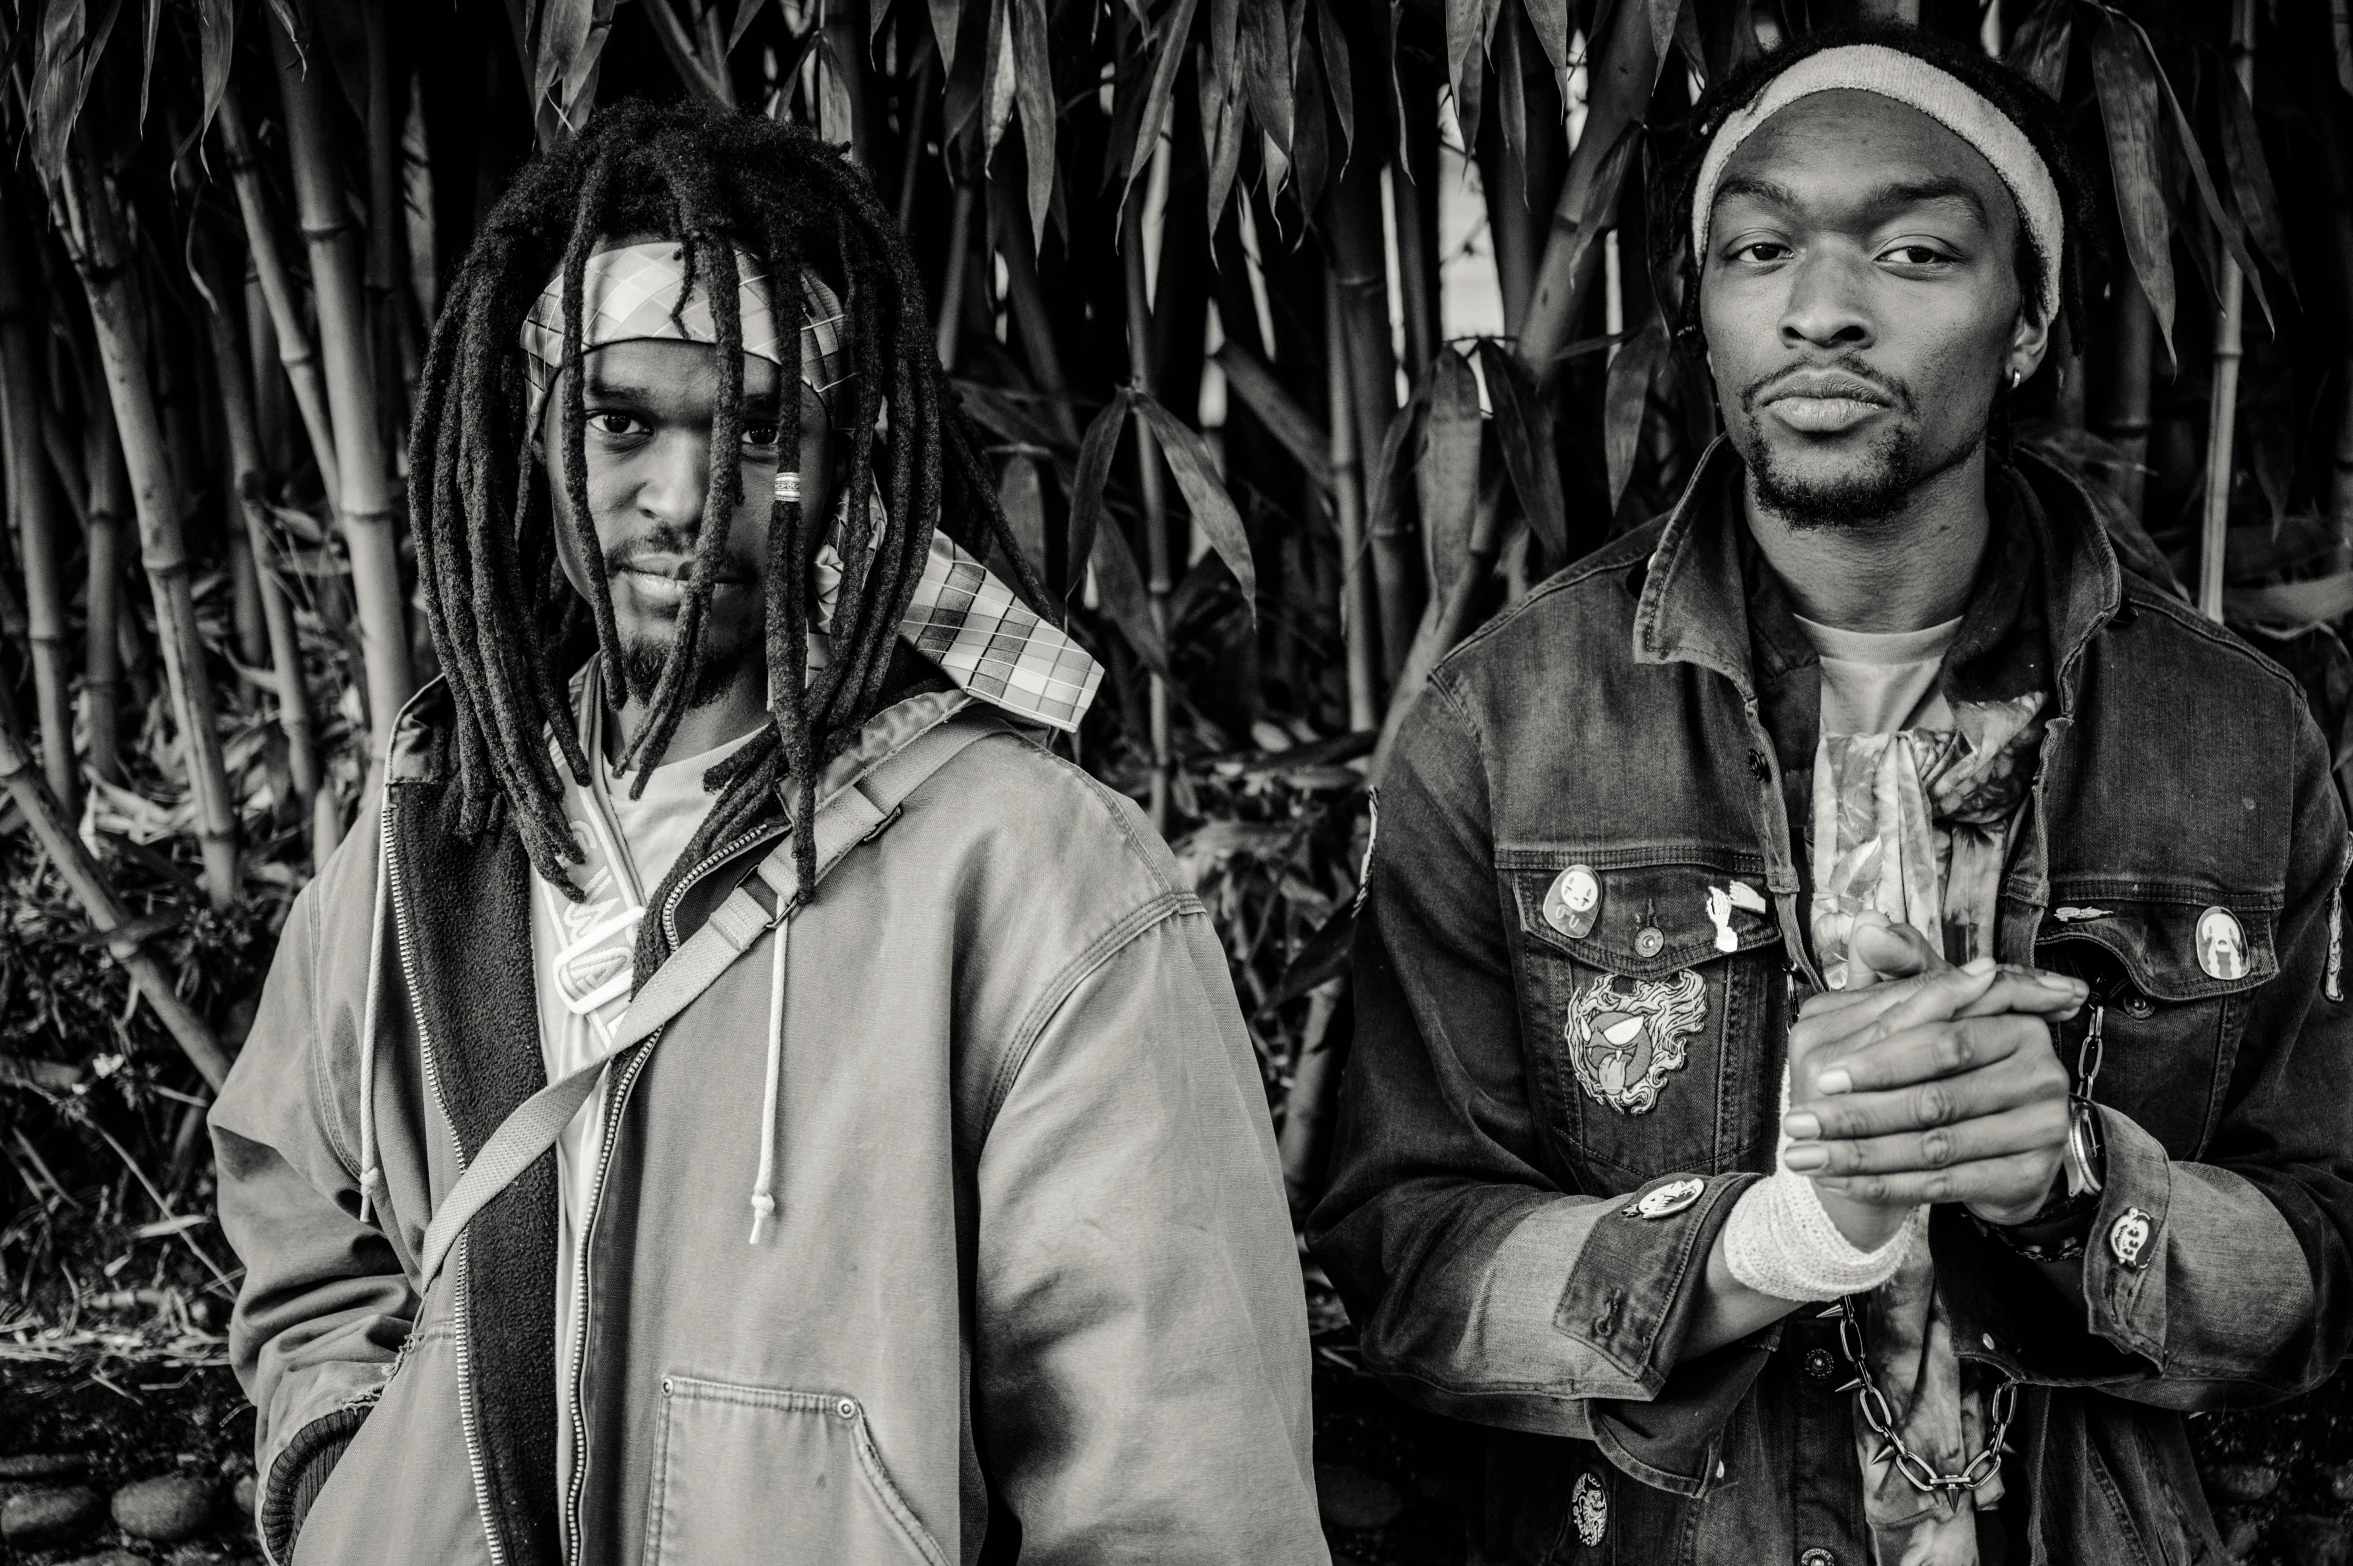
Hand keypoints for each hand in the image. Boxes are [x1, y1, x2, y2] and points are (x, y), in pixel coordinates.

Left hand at [1784, 921, 2085, 1227]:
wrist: (1997, 1143)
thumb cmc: (1953, 1068)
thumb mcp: (1931, 1014)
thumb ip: (1901, 973)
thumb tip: (1866, 925)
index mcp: (2018, 1026)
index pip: (1942, 1042)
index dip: (1880, 1060)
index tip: (1821, 1074)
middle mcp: (2042, 1074)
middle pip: (1936, 1098)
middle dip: (1859, 1113)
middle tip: (1799, 1122)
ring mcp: (2041, 1129)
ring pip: (1933, 1147)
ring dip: (1859, 1155)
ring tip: (1803, 1157)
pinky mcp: (2028, 1176)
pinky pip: (1946, 1185)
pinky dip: (1886, 1185)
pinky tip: (1838, 1182)